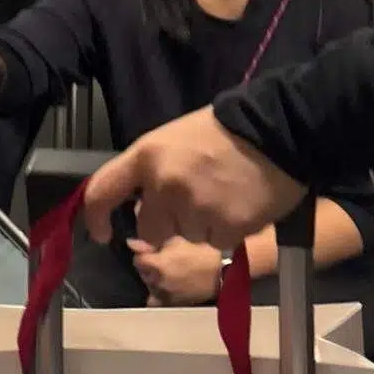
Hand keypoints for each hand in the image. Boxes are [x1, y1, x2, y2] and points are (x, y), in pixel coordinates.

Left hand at [82, 106, 306, 253]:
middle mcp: (164, 186)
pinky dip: (226, 230)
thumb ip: (153, 172)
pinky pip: (216, 242)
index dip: (95, 217)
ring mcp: (194, 209)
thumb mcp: (174, 140)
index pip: (103, 191)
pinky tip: (239, 204)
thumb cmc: (223, 131)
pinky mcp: (224, 229)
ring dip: (201, 224)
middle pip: (150, 229)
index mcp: (147, 157)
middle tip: (195, 198)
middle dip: (168, 223)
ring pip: (186, 236)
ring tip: (223, 194)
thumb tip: (145, 204)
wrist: (277, 131)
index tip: (100, 232)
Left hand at [129, 235, 223, 305]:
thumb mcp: (176, 239)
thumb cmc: (201, 250)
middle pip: (142, 272)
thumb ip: (151, 241)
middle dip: (148, 265)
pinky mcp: (173, 304)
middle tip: (162, 258)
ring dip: (153, 278)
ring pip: (149, 285)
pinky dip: (157, 294)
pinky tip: (165, 287)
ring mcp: (165, 295)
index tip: (153, 249)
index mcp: (156, 264)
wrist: (222, 272)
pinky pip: (156, 300)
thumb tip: (130, 243)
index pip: (137, 259)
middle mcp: (157, 282)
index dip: (144, 252)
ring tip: (167, 271)